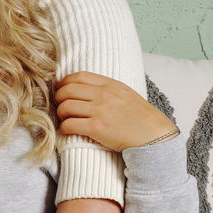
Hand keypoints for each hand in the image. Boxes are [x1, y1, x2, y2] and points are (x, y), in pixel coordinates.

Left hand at [55, 72, 176, 151]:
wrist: (154, 136)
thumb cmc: (140, 117)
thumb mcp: (126, 93)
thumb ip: (107, 88)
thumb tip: (85, 88)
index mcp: (110, 84)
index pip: (79, 76)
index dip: (64, 82)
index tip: (60, 89)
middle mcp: (104, 95)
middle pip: (68, 90)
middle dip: (58, 98)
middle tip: (59, 105)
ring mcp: (100, 111)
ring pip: (66, 107)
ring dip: (60, 113)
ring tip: (64, 118)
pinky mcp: (98, 128)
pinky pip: (70, 124)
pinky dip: (64, 127)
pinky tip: (67, 130)